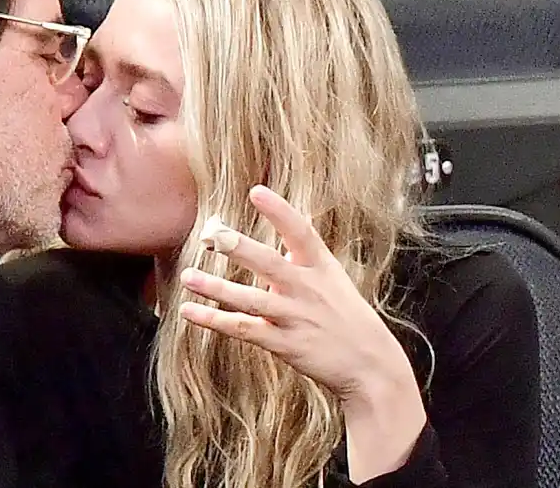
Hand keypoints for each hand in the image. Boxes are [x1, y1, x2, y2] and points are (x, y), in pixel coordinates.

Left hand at [178, 185, 414, 401]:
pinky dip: (214, 321)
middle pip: (270, 264)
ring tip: (187, 276)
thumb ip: (300, 261)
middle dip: (240, 248)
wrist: (372, 366)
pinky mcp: (285, 344)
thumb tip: (268, 244)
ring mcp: (296, 318)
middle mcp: (308, 290)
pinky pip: (244, 330)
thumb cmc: (347, 317)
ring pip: (250, 300)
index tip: (257, 191)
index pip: (301, 232)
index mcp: (322, 268)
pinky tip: (189, 312)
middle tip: (212, 234)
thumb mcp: (332, 280)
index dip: (280, 212)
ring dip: (216, 288)